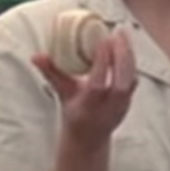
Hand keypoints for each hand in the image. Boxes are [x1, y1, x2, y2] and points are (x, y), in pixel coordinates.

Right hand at [32, 29, 136, 148]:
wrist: (89, 137)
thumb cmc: (74, 111)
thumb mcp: (61, 94)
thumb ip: (51, 73)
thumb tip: (36, 56)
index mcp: (87, 107)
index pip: (98, 85)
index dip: (101, 63)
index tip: (102, 41)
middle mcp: (107, 108)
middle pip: (121, 83)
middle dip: (122, 56)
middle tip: (117, 33)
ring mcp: (121, 106)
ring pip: (131, 80)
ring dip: (128, 55)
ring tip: (123, 33)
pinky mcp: (130, 100)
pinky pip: (134, 78)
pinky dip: (132, 60)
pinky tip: (126, 44)